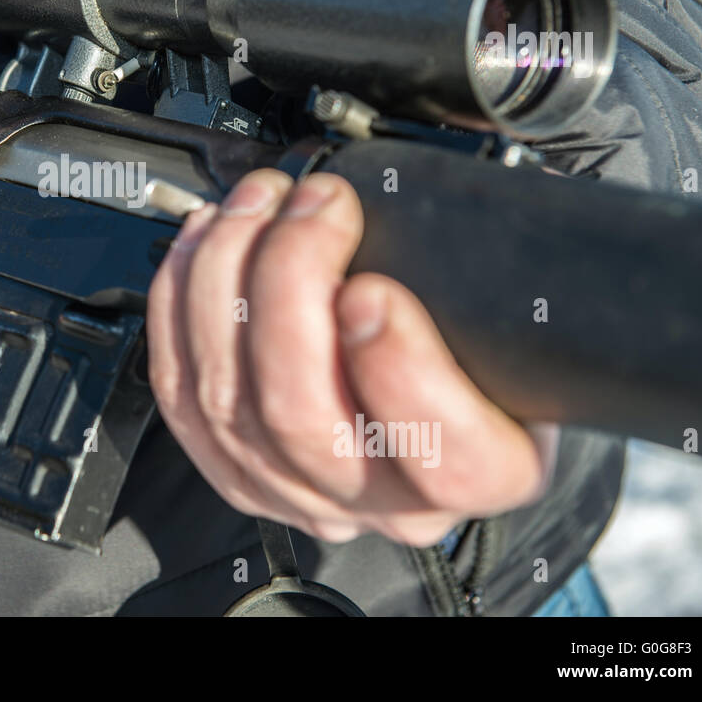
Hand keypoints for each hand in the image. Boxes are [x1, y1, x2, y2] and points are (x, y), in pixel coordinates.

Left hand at [147, 169, 556, 545]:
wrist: (432, 395)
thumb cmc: (482, 351)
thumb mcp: (522, 323)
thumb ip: (489, 290)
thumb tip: (429, 214)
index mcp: (479, 471)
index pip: (445, 455)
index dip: (398, 369)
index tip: (373, 288)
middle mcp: (383, 498)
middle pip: (302, 418)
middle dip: (289, 282)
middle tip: (312, 205)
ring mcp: (295, 488)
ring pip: (227, 401)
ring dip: (226, 276)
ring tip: (256, 203)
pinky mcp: (230, 464)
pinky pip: (180, 391)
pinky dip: (181, 303)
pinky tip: (204, 244)